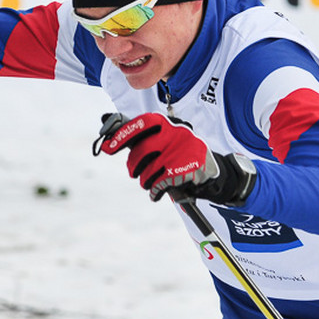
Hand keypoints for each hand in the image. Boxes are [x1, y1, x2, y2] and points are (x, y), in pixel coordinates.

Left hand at [94, 112, 256, 205]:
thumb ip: (143, 136)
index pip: (141, 124)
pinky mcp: (185, 170)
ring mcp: (181, 152)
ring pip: (148, 170)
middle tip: (134, 172)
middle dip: (133, 166)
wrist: (212, 172)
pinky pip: (159, 183)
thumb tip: (108, 133)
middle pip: (141, 151)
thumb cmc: (180, 154)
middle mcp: (176, 134)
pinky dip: (154, 192)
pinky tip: (156, 194)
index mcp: (169, 124)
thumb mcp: (166, 139)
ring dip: (144, 181)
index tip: (106, 147)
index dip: (121, 135)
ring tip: (148, 183)